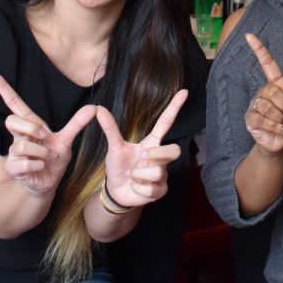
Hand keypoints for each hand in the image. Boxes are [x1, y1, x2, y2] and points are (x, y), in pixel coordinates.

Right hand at [0, 70, 96, 196]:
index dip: (3, 88)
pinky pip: (25, 163)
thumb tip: (94, 107)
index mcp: (30, 125)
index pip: (14, 103)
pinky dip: (38, 165)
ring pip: (22, 145)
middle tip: (45, 137)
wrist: (49, 182)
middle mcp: (19, 136)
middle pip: (10, 120)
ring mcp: (13, 152)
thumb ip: (77, 124)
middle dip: (31, 128)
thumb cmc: (54, 159)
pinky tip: (40, 167)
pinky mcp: (12, 167)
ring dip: (42, 152)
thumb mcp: (67, 140)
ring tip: (47, 157)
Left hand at [98, 88, 189, 208]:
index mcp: (152, 143)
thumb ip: (110, 128)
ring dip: (139, 176)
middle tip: (143, 158)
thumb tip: (98, 108)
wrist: (116, 190)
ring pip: (158, 172)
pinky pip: (152, 189)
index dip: (174, 107)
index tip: (184, 91)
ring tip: (132, 176)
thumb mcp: (114, 147)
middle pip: (174, 150)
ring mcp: (163, 174)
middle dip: (158, 155)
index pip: (166, 123)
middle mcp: (160, 157)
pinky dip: (138, 189)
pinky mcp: (161, 189)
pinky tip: (135, 187)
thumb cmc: (119, 166)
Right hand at [243, 33, 282, 155]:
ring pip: (268, 107)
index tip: (249, 35)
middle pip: (274, 91)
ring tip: (281, 123)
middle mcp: (264, 91)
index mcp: (278, 84)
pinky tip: (275, 130)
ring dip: (280, 120)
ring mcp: (255, 104)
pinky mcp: (249, 118)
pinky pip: (262, 119)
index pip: (267, 63)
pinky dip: (274, 128)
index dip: (259, 49)